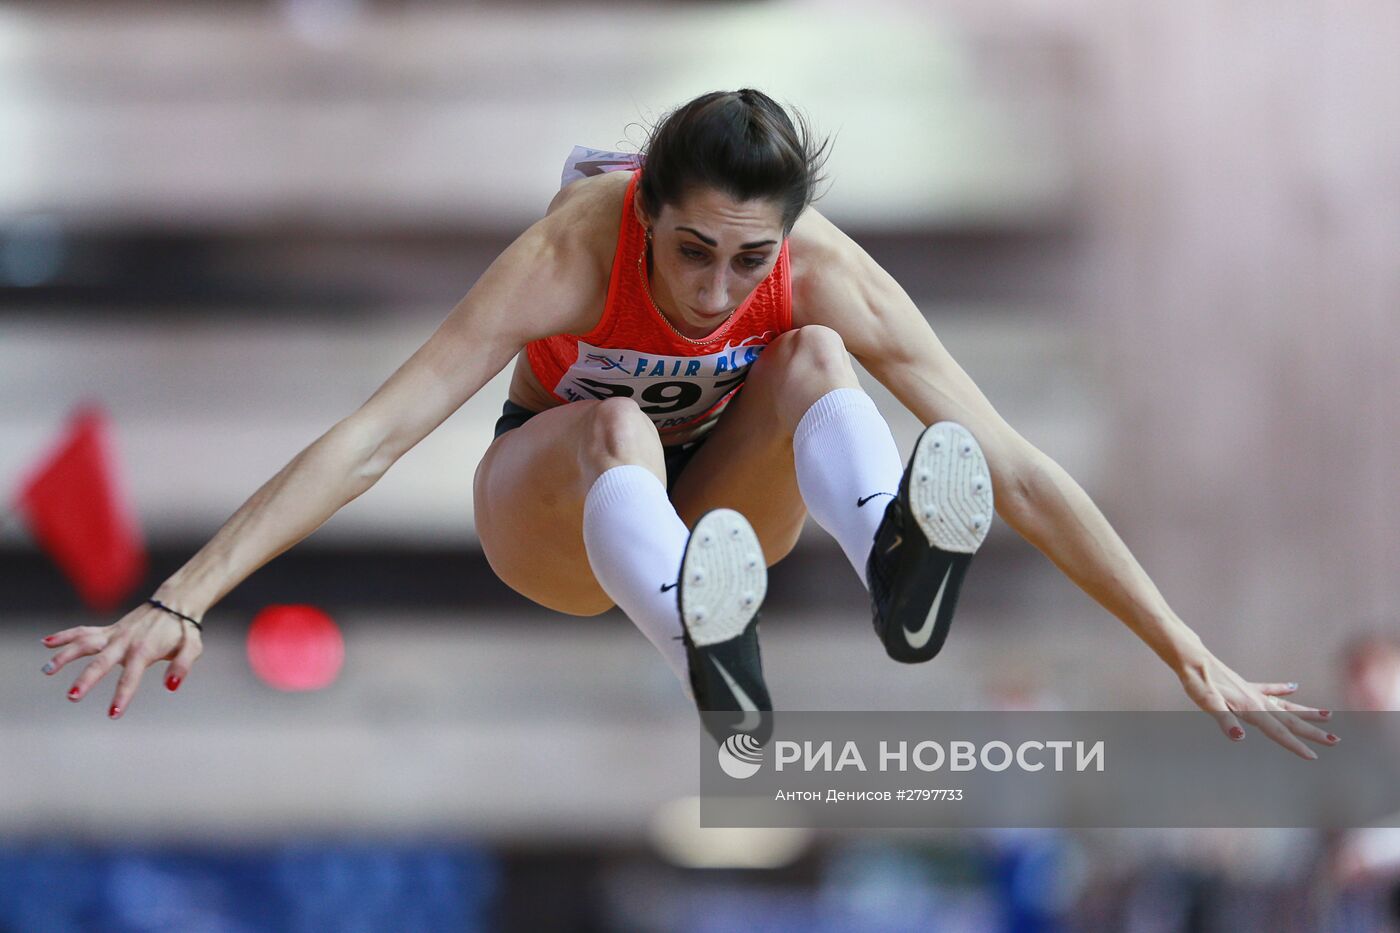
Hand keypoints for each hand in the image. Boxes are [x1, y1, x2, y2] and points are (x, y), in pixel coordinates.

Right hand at [40, 602, 202, 718]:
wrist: (176, 603)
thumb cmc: (184, 630)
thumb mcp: (192, 648)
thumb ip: (182, 666)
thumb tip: (171, 686)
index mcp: (144, 650)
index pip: (131, 677)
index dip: (122, 695)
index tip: (112, 714)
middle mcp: (125, 642)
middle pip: (102, 662)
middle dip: (86, 679)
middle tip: (72, 696)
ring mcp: (114, 634)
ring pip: (85, 644)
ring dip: (65, 655)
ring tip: (46, 671)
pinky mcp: (108, 630)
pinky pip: (84, 632)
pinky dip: (65, 635)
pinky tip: (45, 642)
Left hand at [1175, 650, 1336, 758]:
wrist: (1192, 659)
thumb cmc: (1198, 683)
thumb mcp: (1208, 704)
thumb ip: (1225, 722)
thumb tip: (1240, 738)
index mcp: (1251, 708)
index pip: (1277, 731)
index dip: (1294, 745)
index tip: (1313, 756)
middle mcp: (1257, 700)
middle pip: (1289, 719)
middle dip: (1312, 731)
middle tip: (1335, 741)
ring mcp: (1253, 692)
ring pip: (1286, 704)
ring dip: (1306, 711)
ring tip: (1329, 714)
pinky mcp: (1245, 685)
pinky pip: (1269, 689)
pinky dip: (1282, 688)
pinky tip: (1294, 686)